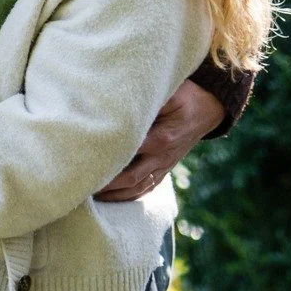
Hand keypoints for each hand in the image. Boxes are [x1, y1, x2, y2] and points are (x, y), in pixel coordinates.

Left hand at [94, 78, 224, 201]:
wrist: (210, 108)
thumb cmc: (186, 96)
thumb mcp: (171, 92)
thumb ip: (148, 98)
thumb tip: (119, 97)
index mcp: (161, 138)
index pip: (128, 152)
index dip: (107, 159)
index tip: (84, 161)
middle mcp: (162, 156)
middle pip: (130, 178)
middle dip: (105, 184)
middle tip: (80, 185)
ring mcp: (164, 165)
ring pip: (137, 188)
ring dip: (114, 195)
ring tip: (89, 196)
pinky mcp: (165, 169)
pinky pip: (146, 188)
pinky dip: (128, 196)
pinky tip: (110, 199)